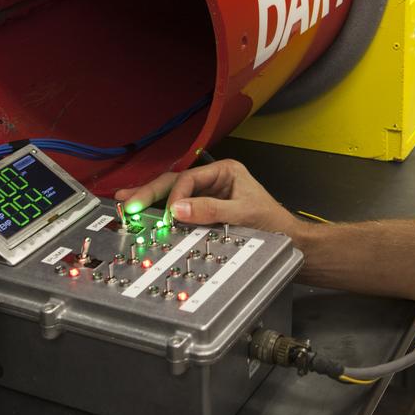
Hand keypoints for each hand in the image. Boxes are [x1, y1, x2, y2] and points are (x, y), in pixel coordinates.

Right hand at [114, 157, 299, 236]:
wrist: (289, 243)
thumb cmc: (273, 224)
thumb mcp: (242, 214)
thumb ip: (210, 210)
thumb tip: (179, 209)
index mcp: (225, 171)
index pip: (190, 179)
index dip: (176, 197)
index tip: (170, 216)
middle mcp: (214, 180)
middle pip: (175, 182)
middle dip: (150, 191)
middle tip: (128, 202)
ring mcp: (208, 195)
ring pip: (173, 193)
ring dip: (150, 198)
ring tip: (126, 201)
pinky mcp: (204, 211)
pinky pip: (180, 209)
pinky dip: (162, 211)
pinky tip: (144, 212)